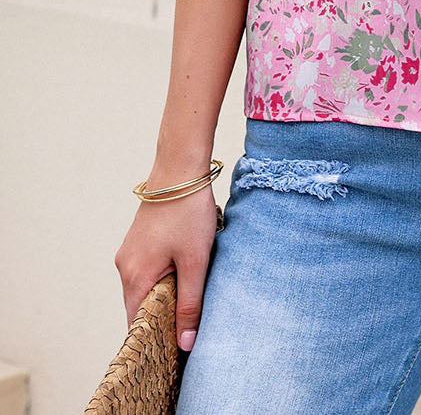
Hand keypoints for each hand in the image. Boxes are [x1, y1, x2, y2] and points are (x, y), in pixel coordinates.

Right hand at [115, 183, 218, 350]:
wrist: (180, 168)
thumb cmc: (188, 213)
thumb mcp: (195, 262)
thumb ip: (190, 304)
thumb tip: (185, 344)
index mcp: (135, 277)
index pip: (138, 326)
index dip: (157, 341)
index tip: (176, 352)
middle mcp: (125, 267)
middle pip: (140, 308)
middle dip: (162, 320)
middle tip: (188, 331)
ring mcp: (129, 253)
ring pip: (145, 289)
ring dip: (164, 298)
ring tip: (189, 303)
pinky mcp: (137, 241)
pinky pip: (147, 271)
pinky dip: (162, 280)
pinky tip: (183, 275)